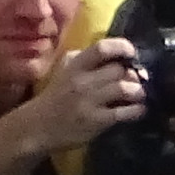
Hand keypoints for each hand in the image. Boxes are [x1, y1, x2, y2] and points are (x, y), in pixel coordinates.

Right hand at [28, 39, 149, 151]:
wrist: (36, 128)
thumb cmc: (54, 97)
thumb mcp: (64, 71)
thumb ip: (84, 60)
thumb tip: (115, 54)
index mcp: (74, 66)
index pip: (102, 48)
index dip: (122, 47)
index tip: (132, 53)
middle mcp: (82, 81)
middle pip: (119, 70)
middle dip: (134, 75)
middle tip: (139, 81)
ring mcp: (89, 101)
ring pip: (125, 89)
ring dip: (139, 91)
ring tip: (139, 95)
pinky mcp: (95, 121)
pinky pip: (125, 112)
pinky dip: (138, 110)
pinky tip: (139, 110)